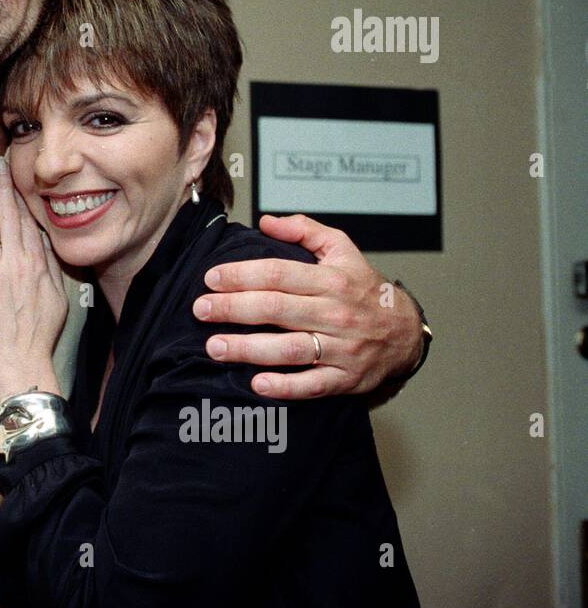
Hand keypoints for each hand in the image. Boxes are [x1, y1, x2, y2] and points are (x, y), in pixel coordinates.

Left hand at [0, 156, 65, 402]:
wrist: (21, 360)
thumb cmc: (39, 333)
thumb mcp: (58, 296)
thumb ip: (50, 266)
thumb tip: (46, 240)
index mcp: (37, 263)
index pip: (27, 220)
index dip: (20, 195)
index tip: (15, 175)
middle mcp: (15, 261)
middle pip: (8, 214)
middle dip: (2, 185)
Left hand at [192, 214, 422, 398]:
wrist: (406, 332)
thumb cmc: (364, 290)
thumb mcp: (342, 250)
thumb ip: (305, 231)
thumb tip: (266, 221)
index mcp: (330, 280)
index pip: (279, 274)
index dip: (242, 275)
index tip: (211, 279)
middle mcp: (335, 313)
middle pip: (277, 309)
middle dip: (234, 309)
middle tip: (201, 310)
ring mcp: (340, 347)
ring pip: (289, 348)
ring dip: (249, 349)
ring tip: (215, 347)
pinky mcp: (344, 378)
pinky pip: (312, 385)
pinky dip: (285, 386)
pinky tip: (256, 384)